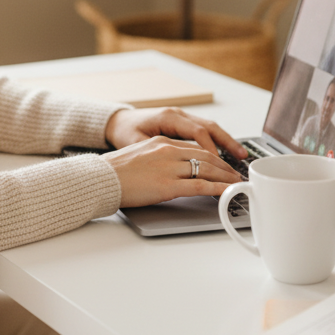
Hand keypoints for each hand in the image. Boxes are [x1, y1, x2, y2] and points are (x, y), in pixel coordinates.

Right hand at [101, 136, 242, 206]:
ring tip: (236, 184)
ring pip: (207, 170)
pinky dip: (218, 189)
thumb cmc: (113, 172)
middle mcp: (168, 150)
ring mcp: (169, 167)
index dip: (213, 156)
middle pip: (206, 156)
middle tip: (235, 174)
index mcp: (160, 142)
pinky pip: (200, 186)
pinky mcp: (168, 185)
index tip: (222, 163)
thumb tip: (170, 169)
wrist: (99, 179)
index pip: (195, 147)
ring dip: (225, 177)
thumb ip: (157, 159)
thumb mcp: (138, 155)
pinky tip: (227, 192)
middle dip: (224, 166)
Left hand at [105, 107, 246, 160]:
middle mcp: (178, 115)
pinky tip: (226, 152)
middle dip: (227, 143)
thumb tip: (175, 166)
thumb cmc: (124, 132)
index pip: (196, 131)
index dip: (209, 148)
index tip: (218, 164)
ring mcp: (182, 117)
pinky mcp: (182, 124)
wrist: (117, 122)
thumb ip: (157, 153)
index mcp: (168, 117)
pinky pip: (204, 131)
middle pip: (209, 127)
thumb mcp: (136, 143)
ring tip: (241, 155)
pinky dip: (217, 141)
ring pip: (210, 128)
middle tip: (241, 158)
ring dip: (226, 141)